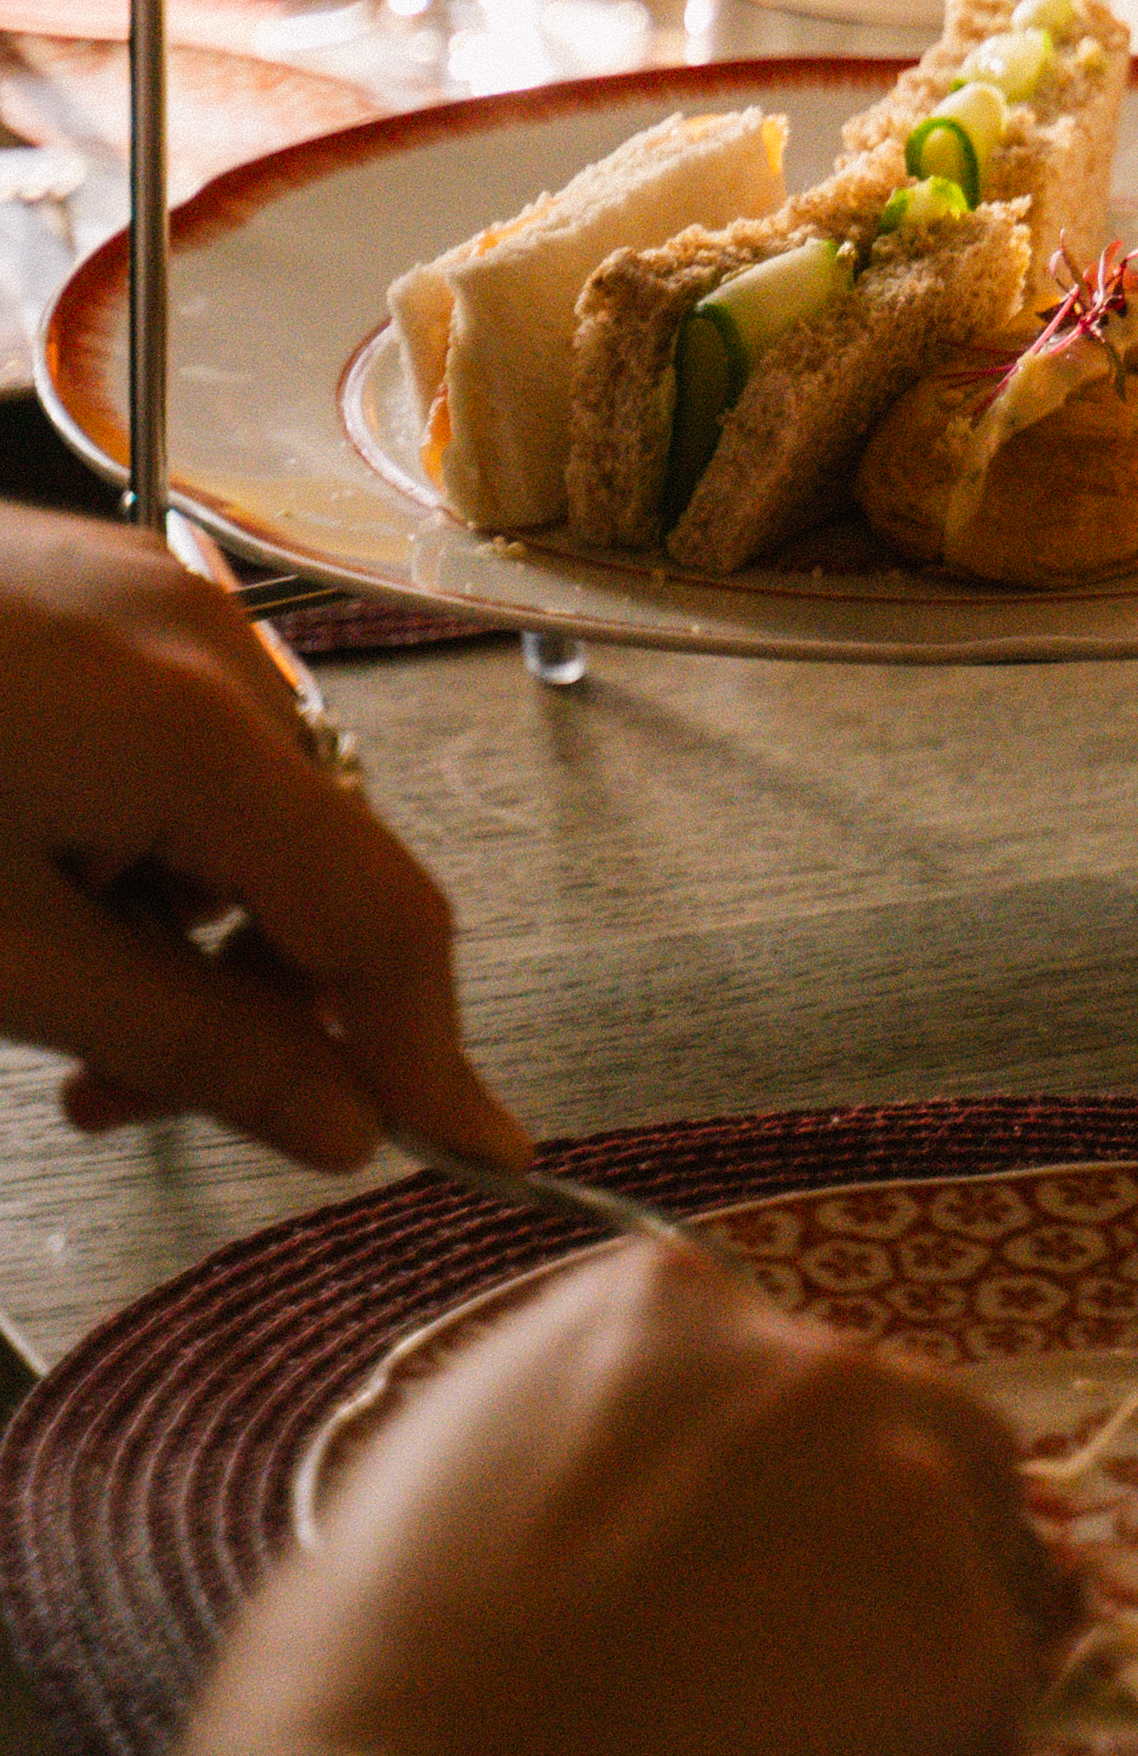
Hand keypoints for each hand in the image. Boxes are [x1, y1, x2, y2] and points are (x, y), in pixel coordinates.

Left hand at [0, 507, 520, 1170]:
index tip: (476, 1156)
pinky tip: (31, 897)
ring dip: (182, 934)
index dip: (431, 1053)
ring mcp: (151, 606)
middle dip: (253, 1005)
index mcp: (203, 728)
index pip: (383, 919)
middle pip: (315, 867)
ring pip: (243, 816)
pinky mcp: (93, 600)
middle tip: (122, 1102)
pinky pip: (177, 748)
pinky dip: (135, 850)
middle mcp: (210, 644)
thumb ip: (186, 1047)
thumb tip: (337, 1126)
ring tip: (52, 1007)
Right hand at [193, 1244, 1065, 1755]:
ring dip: (922, 1634)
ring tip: (808, 1753)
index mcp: (667, 1309)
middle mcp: (818, 1365)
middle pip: (909, 1432)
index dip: (760, 1479)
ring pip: (980, 1551)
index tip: (727, 1562)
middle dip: (868, 1537)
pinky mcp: (972, 1647)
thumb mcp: (427, 1494)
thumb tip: (555, 1527)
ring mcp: (912, 1494)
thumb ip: (542, 1463)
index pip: (771, 1372)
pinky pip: (985, 1705)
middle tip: (784, 1667)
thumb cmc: (376, 1684)